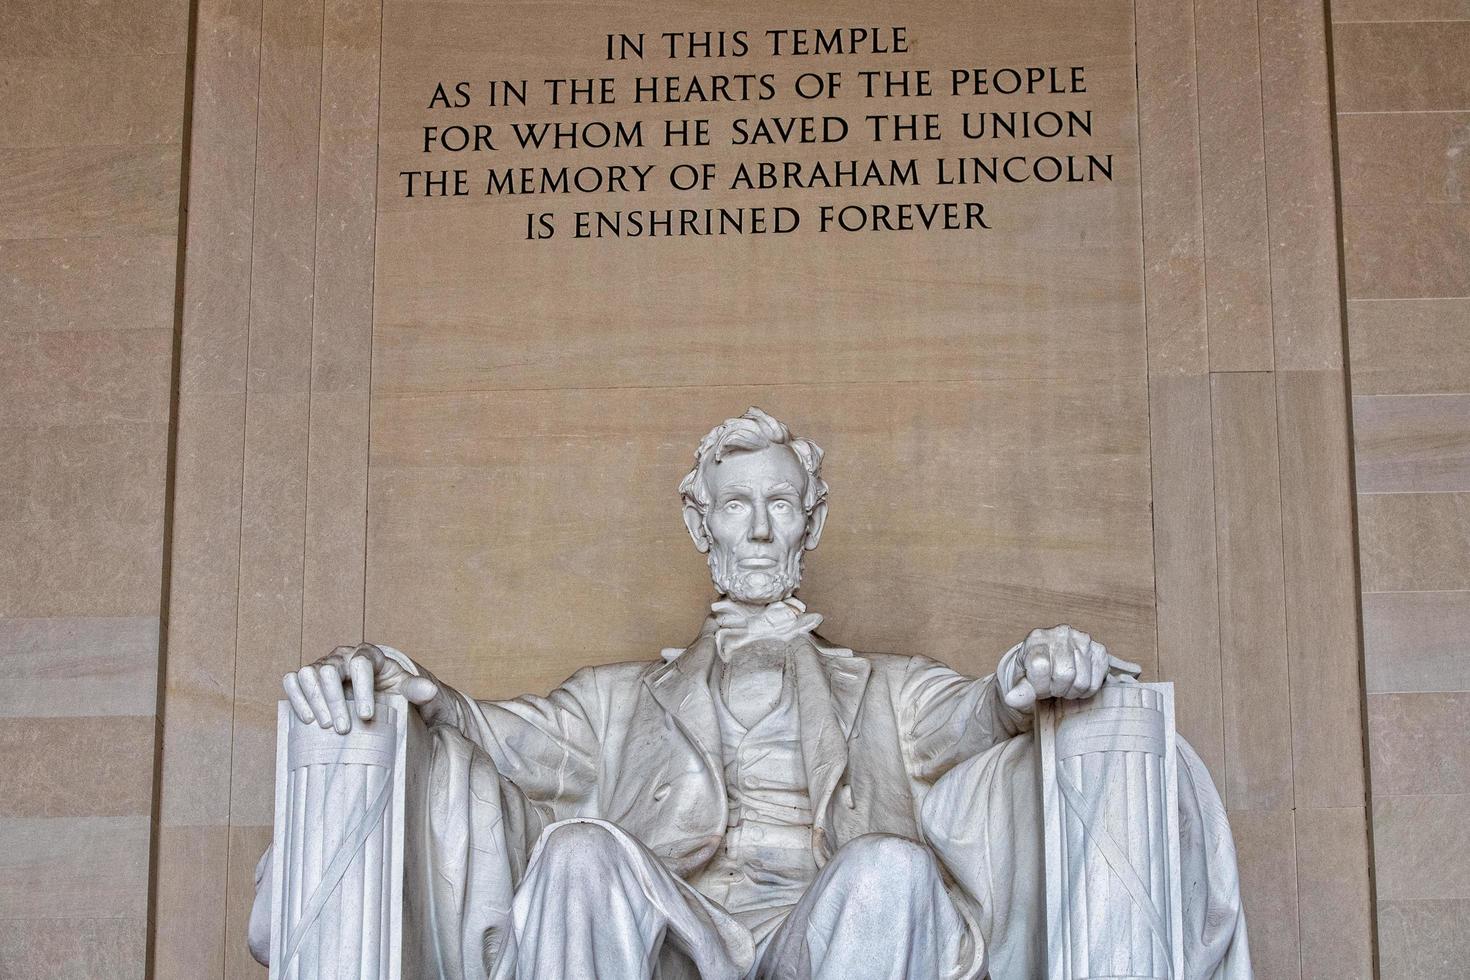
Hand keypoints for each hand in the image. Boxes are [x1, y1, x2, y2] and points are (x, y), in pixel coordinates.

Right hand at [283, 643, 439, 732]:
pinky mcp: (306, 679)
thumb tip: (430, 690)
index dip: (363, 688)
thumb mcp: (406, 688)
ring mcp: (321, 666)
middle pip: (329, 670)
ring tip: (326, 726)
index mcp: (368, 654)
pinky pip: (292, 681)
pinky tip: (307, 720)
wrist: (376, 692)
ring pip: (308, 674)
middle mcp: (341, 656)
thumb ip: (416, 688)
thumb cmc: (391, 689)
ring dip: (315, 701)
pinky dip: (296, 698)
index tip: (367, 715)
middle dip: (335, 700)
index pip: (361, 663)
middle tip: (343, 729)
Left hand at [1002, 625, 1108, 711]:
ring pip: (1081, 681)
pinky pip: (1096, 682)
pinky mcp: (1098, 650)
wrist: (1048, 664)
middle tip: (1051, 687)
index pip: (1041, 666)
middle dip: (1056, 689)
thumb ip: (1020, 692)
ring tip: (1063, 685)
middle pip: (1065, 675)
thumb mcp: (1021, 682)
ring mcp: (1082, 639)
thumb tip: (1012, 700)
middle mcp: (1061, 633)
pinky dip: (1085, 690)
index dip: (1039, 685)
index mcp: (1037, 638)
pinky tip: (1076, 683)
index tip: (1037, 687)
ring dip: (1071, 691)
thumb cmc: (1032, 673)